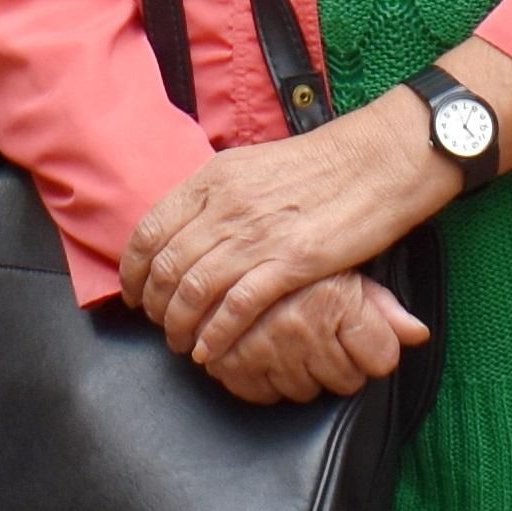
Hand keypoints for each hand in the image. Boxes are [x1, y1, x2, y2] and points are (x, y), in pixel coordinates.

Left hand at [125, 106, 450, 371]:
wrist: (376, 160)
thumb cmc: (320, 165)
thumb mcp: (254, 166)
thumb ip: (217, 196)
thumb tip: (188, 226)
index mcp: (214, 179)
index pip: (150, 231)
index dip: (134, 271)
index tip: (135, 294)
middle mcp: (226, 206)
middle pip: (167, 268)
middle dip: (156, 306)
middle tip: (160, 326)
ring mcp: (256, 235)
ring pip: (194, 292)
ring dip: (181, 326)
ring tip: (184, 343)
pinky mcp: (289, 262)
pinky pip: (236, 308)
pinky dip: (216, 335)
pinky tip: (212, 350)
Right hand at [198, 270, 431, 404]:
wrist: (229, 246)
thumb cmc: (297, 257)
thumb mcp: (346, 269)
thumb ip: (383, 306)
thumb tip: (418, 333)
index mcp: (334, 300)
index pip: (382, 359)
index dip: (375, 349)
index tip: (361, 335)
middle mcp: (299, 327)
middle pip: (346, 380)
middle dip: (339, 362)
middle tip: (324, 334)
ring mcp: (262, 348)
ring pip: (305, 391)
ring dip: (302, 372)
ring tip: (294, 339)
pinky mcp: (230, 362)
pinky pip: (263, 394)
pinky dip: (266, 378)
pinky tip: (267, 351)